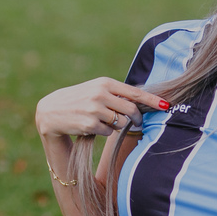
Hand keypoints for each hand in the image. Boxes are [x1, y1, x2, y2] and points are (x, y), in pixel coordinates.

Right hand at [36, 77, 168, 137]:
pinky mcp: (90, 124)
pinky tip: (91, 127)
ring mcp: (95, 109)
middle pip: (131, 110)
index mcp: (105, 83)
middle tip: (136, 122)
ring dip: (116, 126)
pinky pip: (109, 132)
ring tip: (102, 121)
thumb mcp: (96, 90)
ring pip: (121, 122)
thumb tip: (141, 103)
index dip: (152, 101)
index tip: (166, 106)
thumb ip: (116, 94)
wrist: (50, 111)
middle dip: (137, 118)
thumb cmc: (78, 100)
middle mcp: (101, 94)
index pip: (135, 92)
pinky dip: (104, 132)